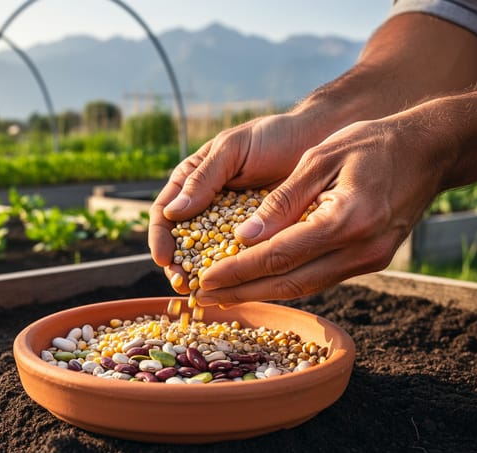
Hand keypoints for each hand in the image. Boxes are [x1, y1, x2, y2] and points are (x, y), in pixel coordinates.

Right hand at [147, 112, 327, 292]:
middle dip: (179, 266)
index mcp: (192, 183)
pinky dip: (234, 275)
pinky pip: (240, 259)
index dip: (160, 238)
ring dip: (202, 275)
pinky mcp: (257, 238)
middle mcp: (207, 207)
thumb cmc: (271, 137)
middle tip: (183, 284)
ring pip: (208, 256)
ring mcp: (231, 225)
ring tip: (203, 291)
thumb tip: (173, 213)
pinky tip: (234, 288)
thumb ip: (203, 179)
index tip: (164, 258)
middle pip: (181, 242)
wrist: (316, 140)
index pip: (164, 214)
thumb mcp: (232, 151)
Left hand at [193, 114, 448, 304]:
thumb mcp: (321, 158)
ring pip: (306, 287)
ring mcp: (371, 260)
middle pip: (290, 282)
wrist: (431, 151)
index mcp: (347, 219)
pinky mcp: (373, 262)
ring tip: (225, 295)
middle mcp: (361, 249)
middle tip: (204, 298)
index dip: (238, 271)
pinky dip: (288, 283)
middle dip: (244, 292)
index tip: (205, 280)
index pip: (280, 255)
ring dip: (263, 294)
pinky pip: (321, 278)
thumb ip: (282, 200)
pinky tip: (261, 283)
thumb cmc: (372, 143)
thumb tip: (244, 237)